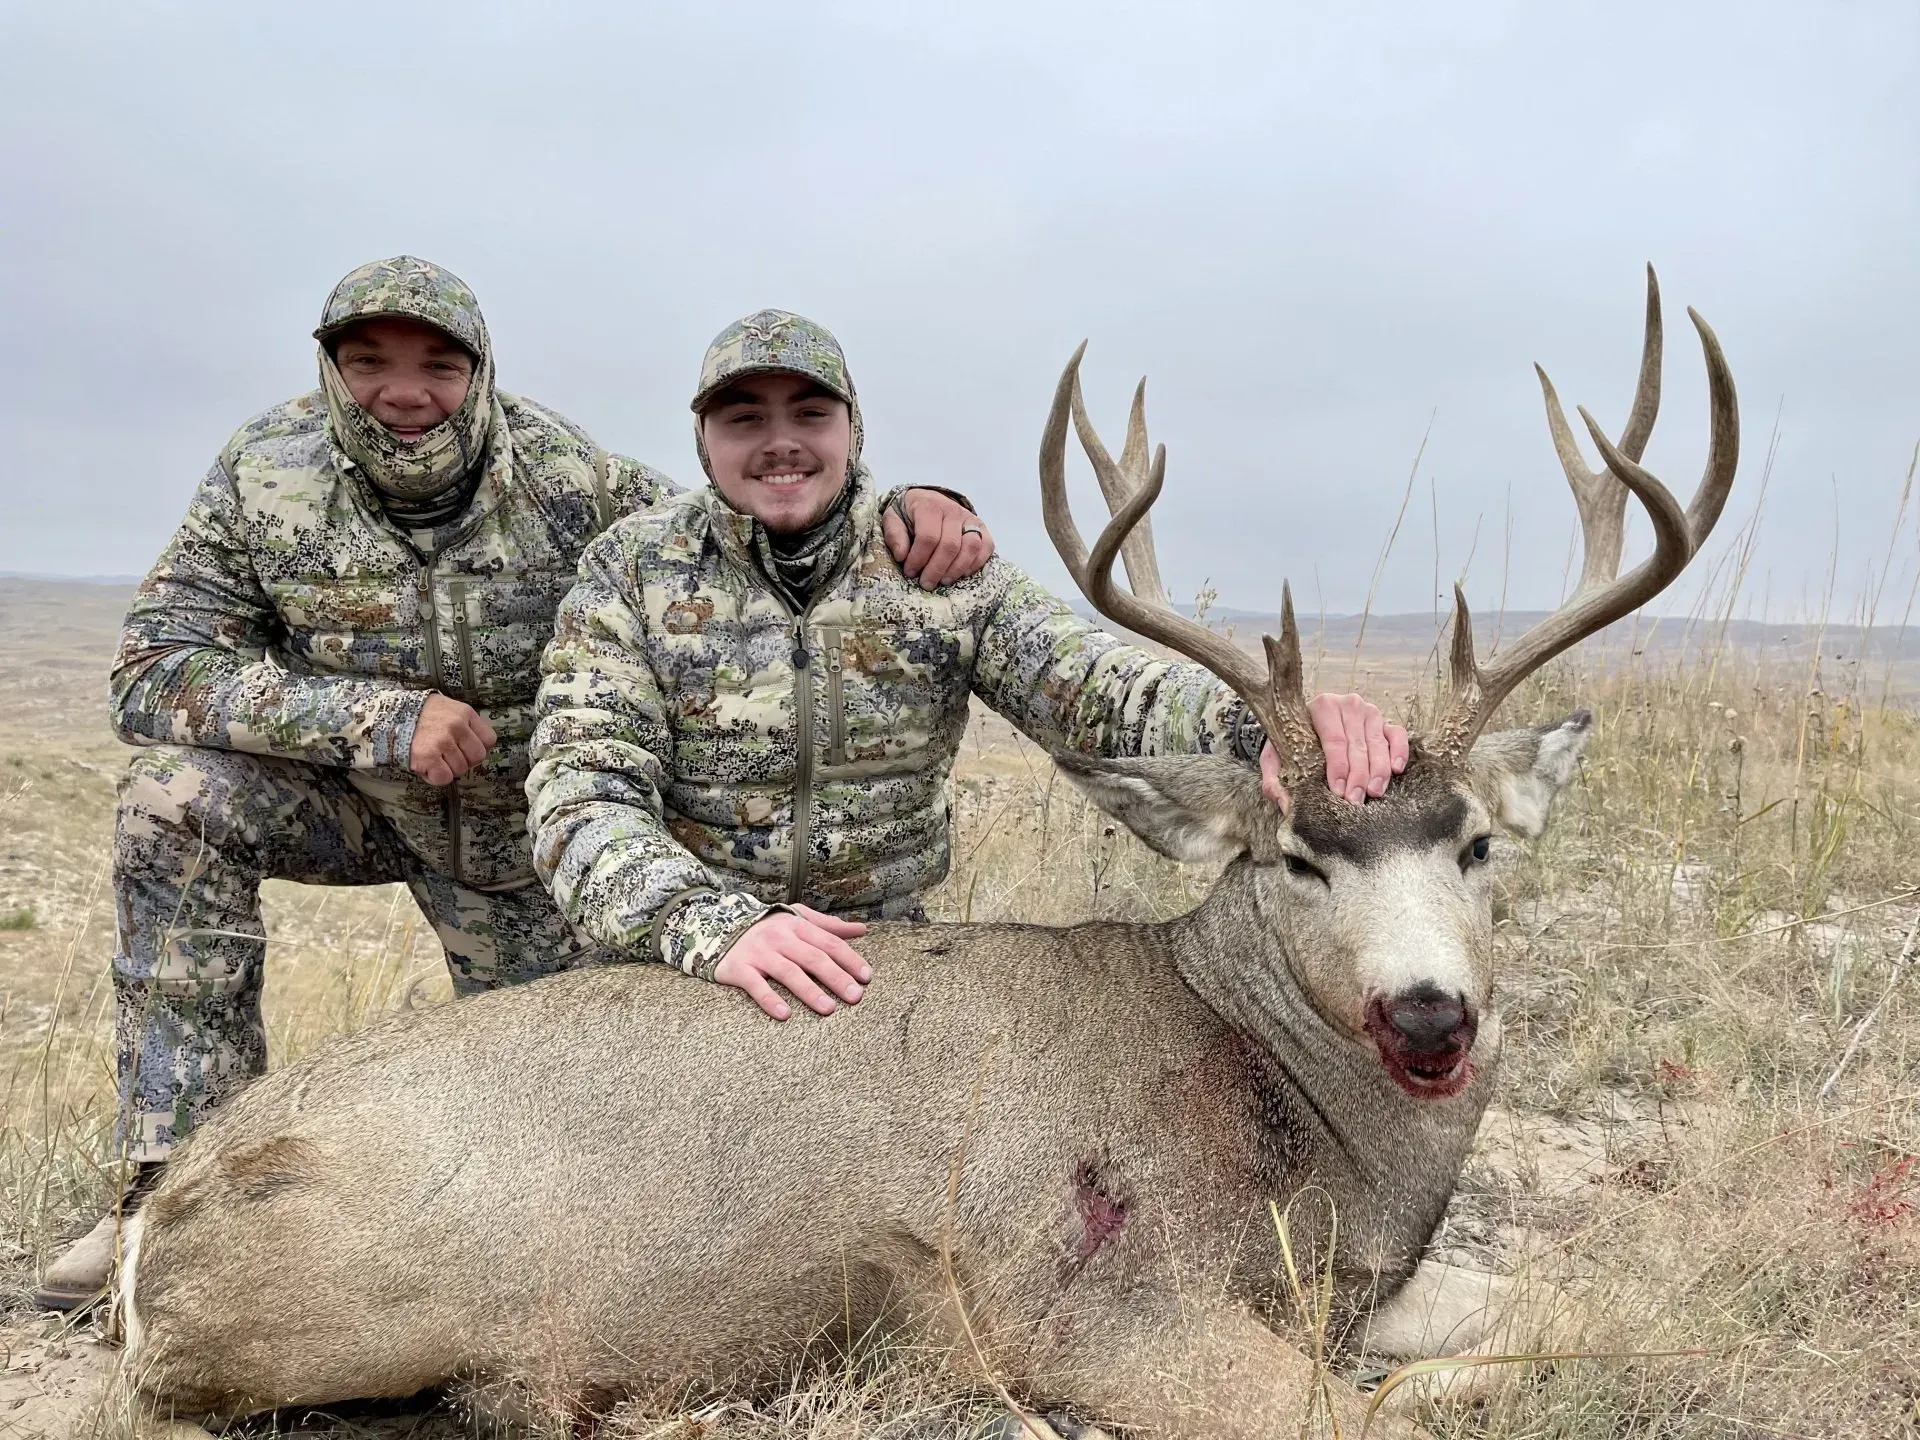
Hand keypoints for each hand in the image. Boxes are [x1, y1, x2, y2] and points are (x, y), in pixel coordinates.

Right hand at [409, 693, 496, 785]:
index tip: (464, 747)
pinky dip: (436, 777)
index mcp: (465, 713)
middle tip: (448, 755)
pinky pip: (444, 778)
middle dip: (464, 760)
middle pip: (478, 757)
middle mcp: (456, 725)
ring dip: (448, 768)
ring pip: (461, 769)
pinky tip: (427, 766)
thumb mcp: (449, 709)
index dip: (477, 747)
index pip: (489, 740)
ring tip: (434, 757)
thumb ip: (466, 725)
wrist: (389, 715)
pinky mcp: (427, 756)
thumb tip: (478, 748)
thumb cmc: (422, 716)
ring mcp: (442, 741)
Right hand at [712, 904, 871, 1020]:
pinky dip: (769, 999)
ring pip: (789, 972)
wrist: (715, 926)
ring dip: (810, 991)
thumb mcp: (796, 919)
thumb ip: (828, 926)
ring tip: (829, 1009)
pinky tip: (784, 1014)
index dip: (849, 959)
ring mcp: (759, 953)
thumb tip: (860, 930)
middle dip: (836, 978)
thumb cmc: (766, 927)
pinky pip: (756, 986)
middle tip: (855, 997)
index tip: (866, 978)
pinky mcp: (739, 968)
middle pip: (813, 958)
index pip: (829, 943)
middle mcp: (780, 938)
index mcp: (797, 926)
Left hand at [881, 489, 994, 589]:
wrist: (926, 499)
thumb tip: (902, 555)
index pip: (928, 537)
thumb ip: (894, 535)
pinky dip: (976, 563)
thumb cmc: (908, 513)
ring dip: (957, 569)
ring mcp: (969, 518)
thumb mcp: (892, 518)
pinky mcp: (981, 527)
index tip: (910, 572)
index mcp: (929, 506)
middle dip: (936, 569)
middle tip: (926, 583)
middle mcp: (952, 510)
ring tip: (943, 581)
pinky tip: (961, 574)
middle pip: (950, 545)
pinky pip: (987, 546)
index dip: (918, 559)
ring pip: (971, 547)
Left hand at [1258, 693, 1408, 810]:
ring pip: (1378, 743)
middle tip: (1355, 800)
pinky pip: (1398, 735)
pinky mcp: (1385, 721)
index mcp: (1322, 707)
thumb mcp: (1276, 756)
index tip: (1338, 791)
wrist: (1307, 722)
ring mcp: (1369, 712)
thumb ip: (1274, 779)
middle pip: (1357, 745)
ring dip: (1378, 770)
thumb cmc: (1294, 741)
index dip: (1338, 767)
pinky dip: (1399, 751)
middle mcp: (1348, 704)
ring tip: (1374, 792)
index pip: (1334, 740)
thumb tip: (1286, 806)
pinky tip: (1396, 770)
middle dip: (1358, 775)